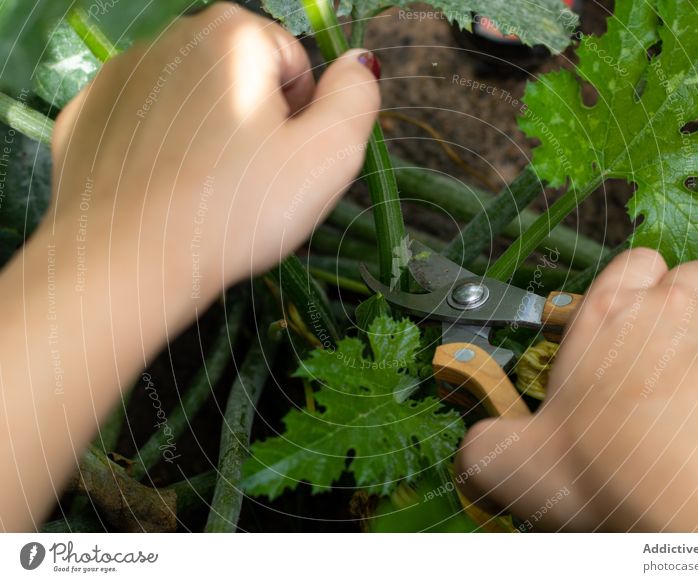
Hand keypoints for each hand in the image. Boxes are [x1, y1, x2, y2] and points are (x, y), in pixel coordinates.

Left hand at [49, 1, 379, 306]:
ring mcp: (119, 77)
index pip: (295, 63)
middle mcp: (170, 38)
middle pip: (241, 77)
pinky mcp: (86, 117)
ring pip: (192, 102)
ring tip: (208, 193)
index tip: (285, 163)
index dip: (303, 117)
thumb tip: (359, 61)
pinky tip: (166, 192)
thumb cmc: (236, 210)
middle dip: (256, 123)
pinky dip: (162, 153)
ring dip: (209, 137)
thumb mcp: (328, 157)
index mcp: (233, 34)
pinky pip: (145, 126)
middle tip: (252, 183)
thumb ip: (357, 97)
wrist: (125, 264)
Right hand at [457, 248, 697, 530]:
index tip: (631, 323)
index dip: (636, 289)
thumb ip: (485, 447)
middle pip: (695, 278)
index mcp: (609, 317)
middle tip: (674, 359)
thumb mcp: (516, 465)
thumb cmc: (613, 470)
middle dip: (690, 308)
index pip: (633, 264)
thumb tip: (472, 452)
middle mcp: (676, 307)